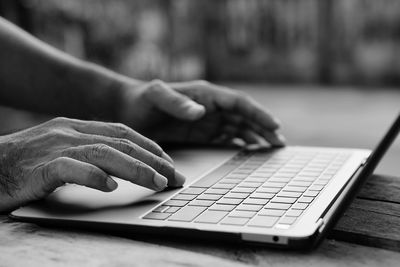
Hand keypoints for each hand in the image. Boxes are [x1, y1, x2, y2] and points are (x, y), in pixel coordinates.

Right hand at [0, 117, 183, 212]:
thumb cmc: (26, 162)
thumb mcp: (63, 150)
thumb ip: (89, 152)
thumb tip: (120, 168)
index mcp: (77, 126)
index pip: (123, 132)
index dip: (150, 146)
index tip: (169, 162)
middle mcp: (69, 132)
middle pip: (121, 142)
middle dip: (153, 159)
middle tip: (174, 176)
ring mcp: (55, 147)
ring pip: (104, 153)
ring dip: (135, 169)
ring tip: (157, 183)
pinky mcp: (40, 166)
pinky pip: (71, 168)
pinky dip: (93, 177)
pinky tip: (110, 187)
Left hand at [118, 80, 284, 145]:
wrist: (128, 110)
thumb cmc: (141, 100)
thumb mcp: (155, 96)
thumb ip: (176, 101)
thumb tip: (201, 111)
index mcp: (205, 94)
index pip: (238, 102)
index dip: (258, 114)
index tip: (274, 125)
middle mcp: (210, 106)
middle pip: (244, 117)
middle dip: (263, 128)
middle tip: (279, 143)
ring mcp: (207, 121)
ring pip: (239, 129)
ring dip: (255, 137)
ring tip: (271, 149)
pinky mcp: (201, 133)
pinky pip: (226, 139)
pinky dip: (240, 145)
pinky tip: (250, 153)